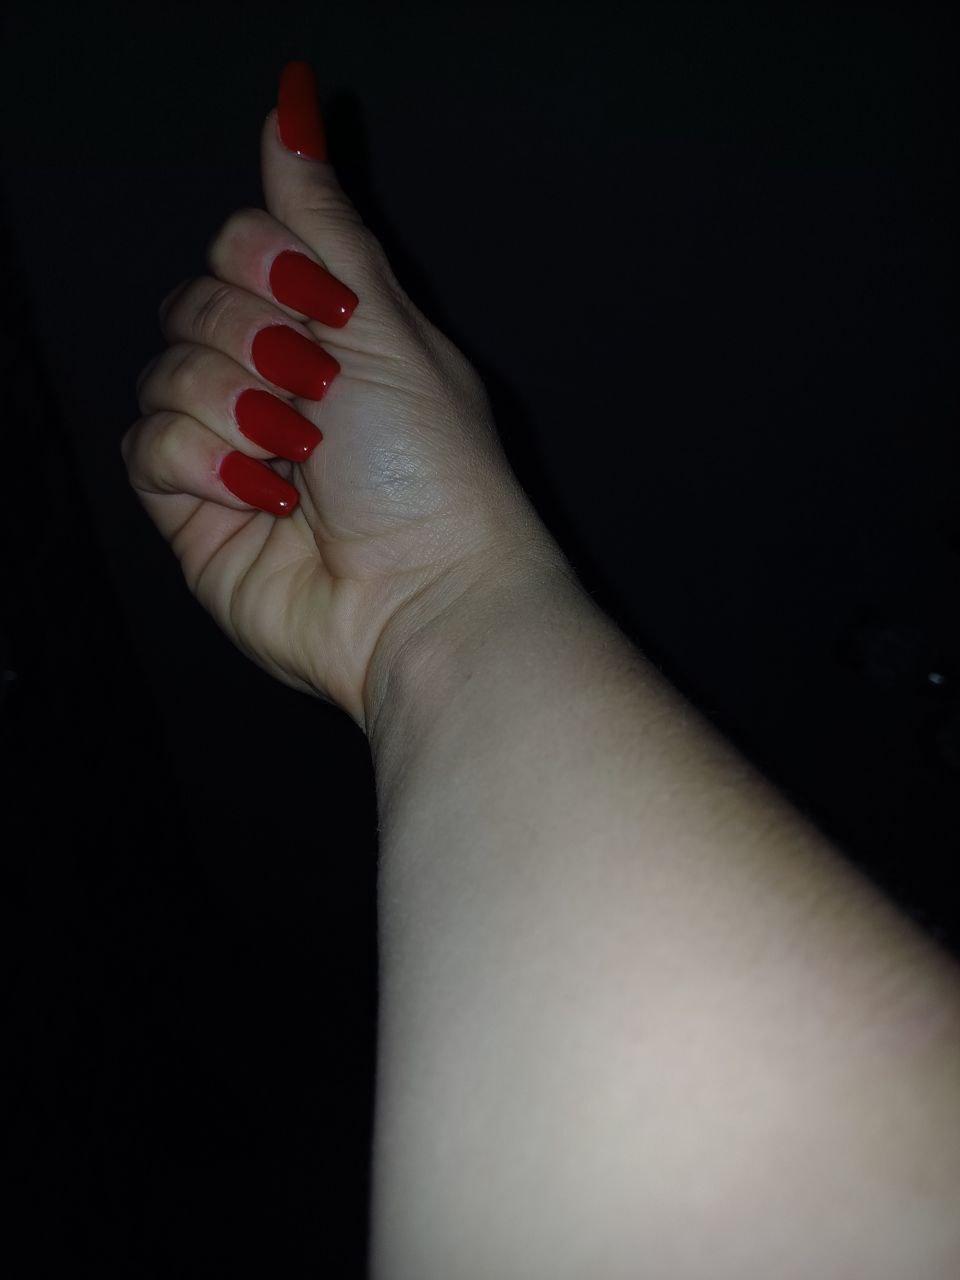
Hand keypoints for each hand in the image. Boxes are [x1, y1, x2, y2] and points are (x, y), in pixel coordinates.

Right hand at [122, 64, 557, 730]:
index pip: (240, 242)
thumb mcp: (381, 319)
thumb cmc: (427, 464)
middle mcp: (274, 379)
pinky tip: (265, 500)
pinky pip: (145, 449)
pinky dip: (201, 464)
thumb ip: (321, 220)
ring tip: (298, 461)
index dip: (261, 263)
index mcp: (328, 328)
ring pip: (163, 374)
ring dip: (232, 409)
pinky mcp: (194, 507)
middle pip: (193, 302)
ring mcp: (230, 446)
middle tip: (316, 398)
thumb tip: (290, 100)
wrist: (422, 597)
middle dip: (252, 344)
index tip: (321, 306)